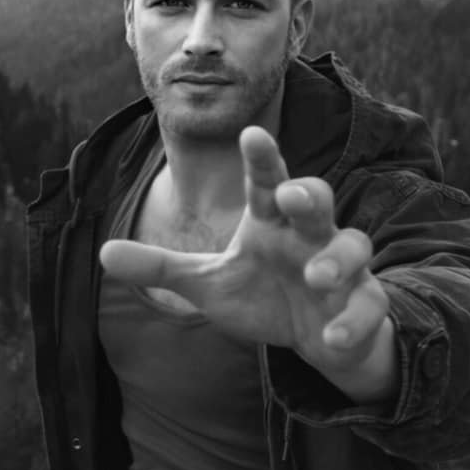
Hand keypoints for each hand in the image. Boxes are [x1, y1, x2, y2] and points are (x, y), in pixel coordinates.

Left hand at [100, 126, 393, 400]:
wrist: (315, 337)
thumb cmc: (264, 296)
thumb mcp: (209, 283)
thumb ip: (162, 267)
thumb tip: (101, 251)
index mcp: (271, 222)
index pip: (267, 182)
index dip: (262, 158)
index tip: (251, 132)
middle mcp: (309, 235)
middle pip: (316, 201)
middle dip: (308, 194)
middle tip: (291, 195)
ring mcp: (342, 269)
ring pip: (354, 246)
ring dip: (337, 259)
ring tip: (315, 276)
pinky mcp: (363, 304)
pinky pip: (368, 306)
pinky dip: (352, 320)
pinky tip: (330, 337)